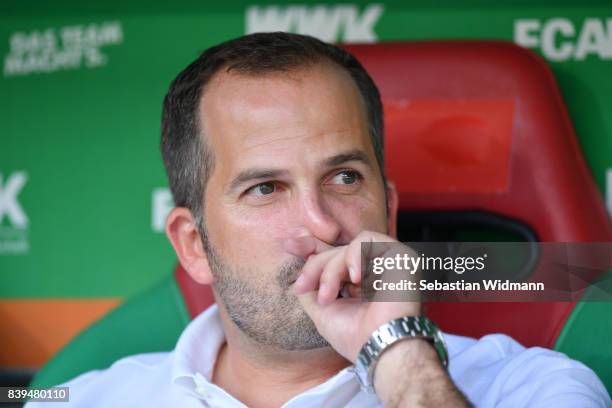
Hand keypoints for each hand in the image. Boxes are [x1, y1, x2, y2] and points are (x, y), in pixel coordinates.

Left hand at [285, 230, 420, 362]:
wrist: (380, 347)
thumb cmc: (355, 336)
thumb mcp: (322, 311)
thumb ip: (311, 289)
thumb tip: (299, 275)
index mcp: (359, 282)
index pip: (334, 253)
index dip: (311, 245)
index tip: (288, 245)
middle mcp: (373, 270)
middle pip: (335, 251)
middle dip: (314, 267)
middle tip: (304, 287)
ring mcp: (386, 262)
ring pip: (347, 247)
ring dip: (331, 269)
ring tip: (330, 296)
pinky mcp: (399, 255)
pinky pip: (367, 240)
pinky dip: (353, 256)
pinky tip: (356, 279)